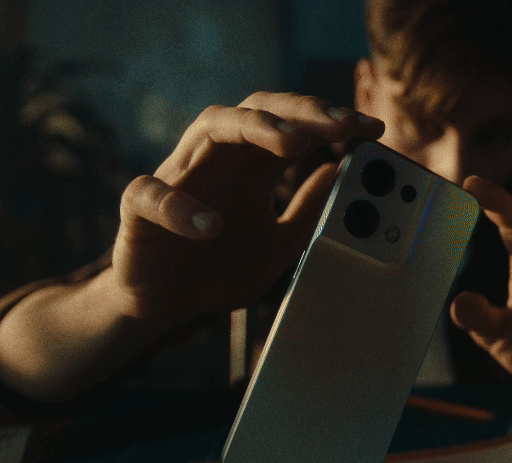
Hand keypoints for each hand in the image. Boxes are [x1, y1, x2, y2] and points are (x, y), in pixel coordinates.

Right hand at [112, 93, 384, 321]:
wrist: (164, 304)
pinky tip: (212, 227)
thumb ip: (309, 212)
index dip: (331, 120)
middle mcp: (217, 159)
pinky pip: (151, 194)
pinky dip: (180, 206)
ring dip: (254, 129)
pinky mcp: (139, 210)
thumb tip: (343, 173)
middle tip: (342, 123)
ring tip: (294, 144)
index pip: (292, 124)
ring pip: (210, 127)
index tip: (373, 128)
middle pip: (257, 110)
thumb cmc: (219, 266)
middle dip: (301, 111)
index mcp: (251, 166)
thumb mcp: (280, 245)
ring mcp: (178, 178)